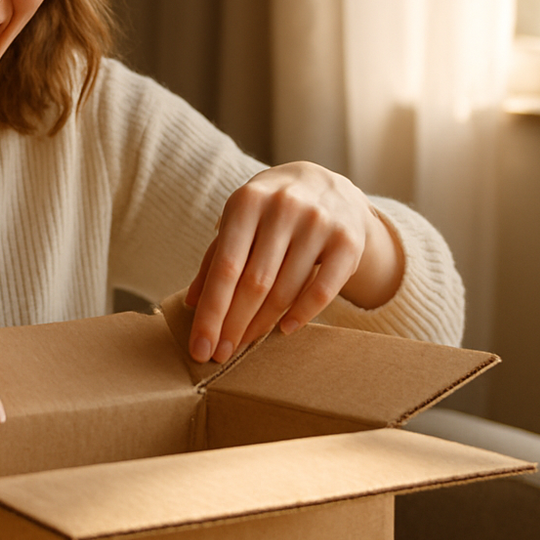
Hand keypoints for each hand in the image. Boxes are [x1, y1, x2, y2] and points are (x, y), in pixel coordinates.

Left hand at [183, 162, 402, 362]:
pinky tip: (284, 330)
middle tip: (221, 354)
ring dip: (262, 324)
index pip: (225, 267)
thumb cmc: (271, 210)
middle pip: (254, 283)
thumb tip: (192, 303)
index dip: (211, 312)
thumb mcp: (240, 221)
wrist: (329, 185)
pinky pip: (322, 290)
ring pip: (286, 289)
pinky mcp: (348, 241)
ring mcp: (319, 223)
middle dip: (234, 325)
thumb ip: (216, 258)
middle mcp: (284, 208)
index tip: (200, 347)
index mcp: (247, 201)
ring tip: (246, 344)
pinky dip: (301, 315)